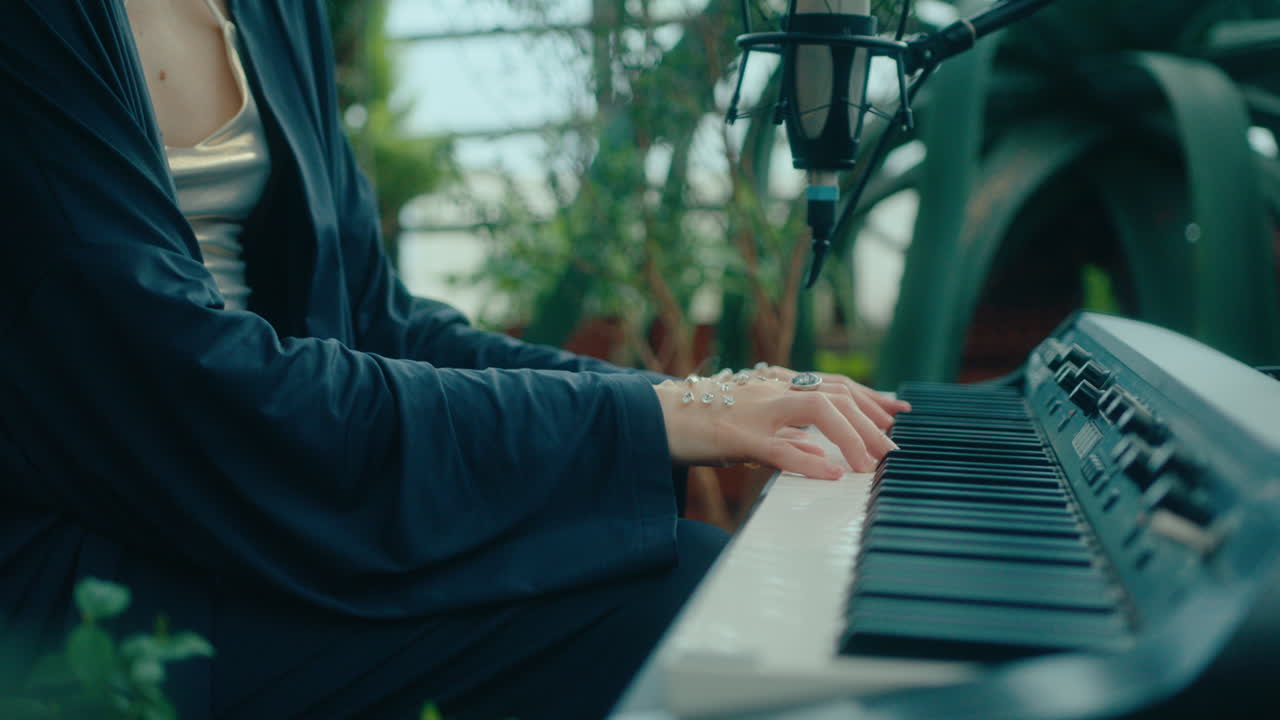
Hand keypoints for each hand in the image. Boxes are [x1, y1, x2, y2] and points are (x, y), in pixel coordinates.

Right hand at [652, 370, 905, 479]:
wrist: (650, 418)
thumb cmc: (699, 425)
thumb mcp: (752, 429)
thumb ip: (787, 437)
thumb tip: (821, 453)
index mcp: (776, 386)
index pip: (835, 385)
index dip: (871, 399)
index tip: (898, 413)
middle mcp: (771, 389)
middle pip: (836, 394)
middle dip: (870, 421)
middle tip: (890, 451)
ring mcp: (755, 409)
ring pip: (818, 409)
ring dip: (851, 436)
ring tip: (869, 463)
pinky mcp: (735, 434)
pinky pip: (778, 446)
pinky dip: (808, 459)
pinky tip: (830, 474)